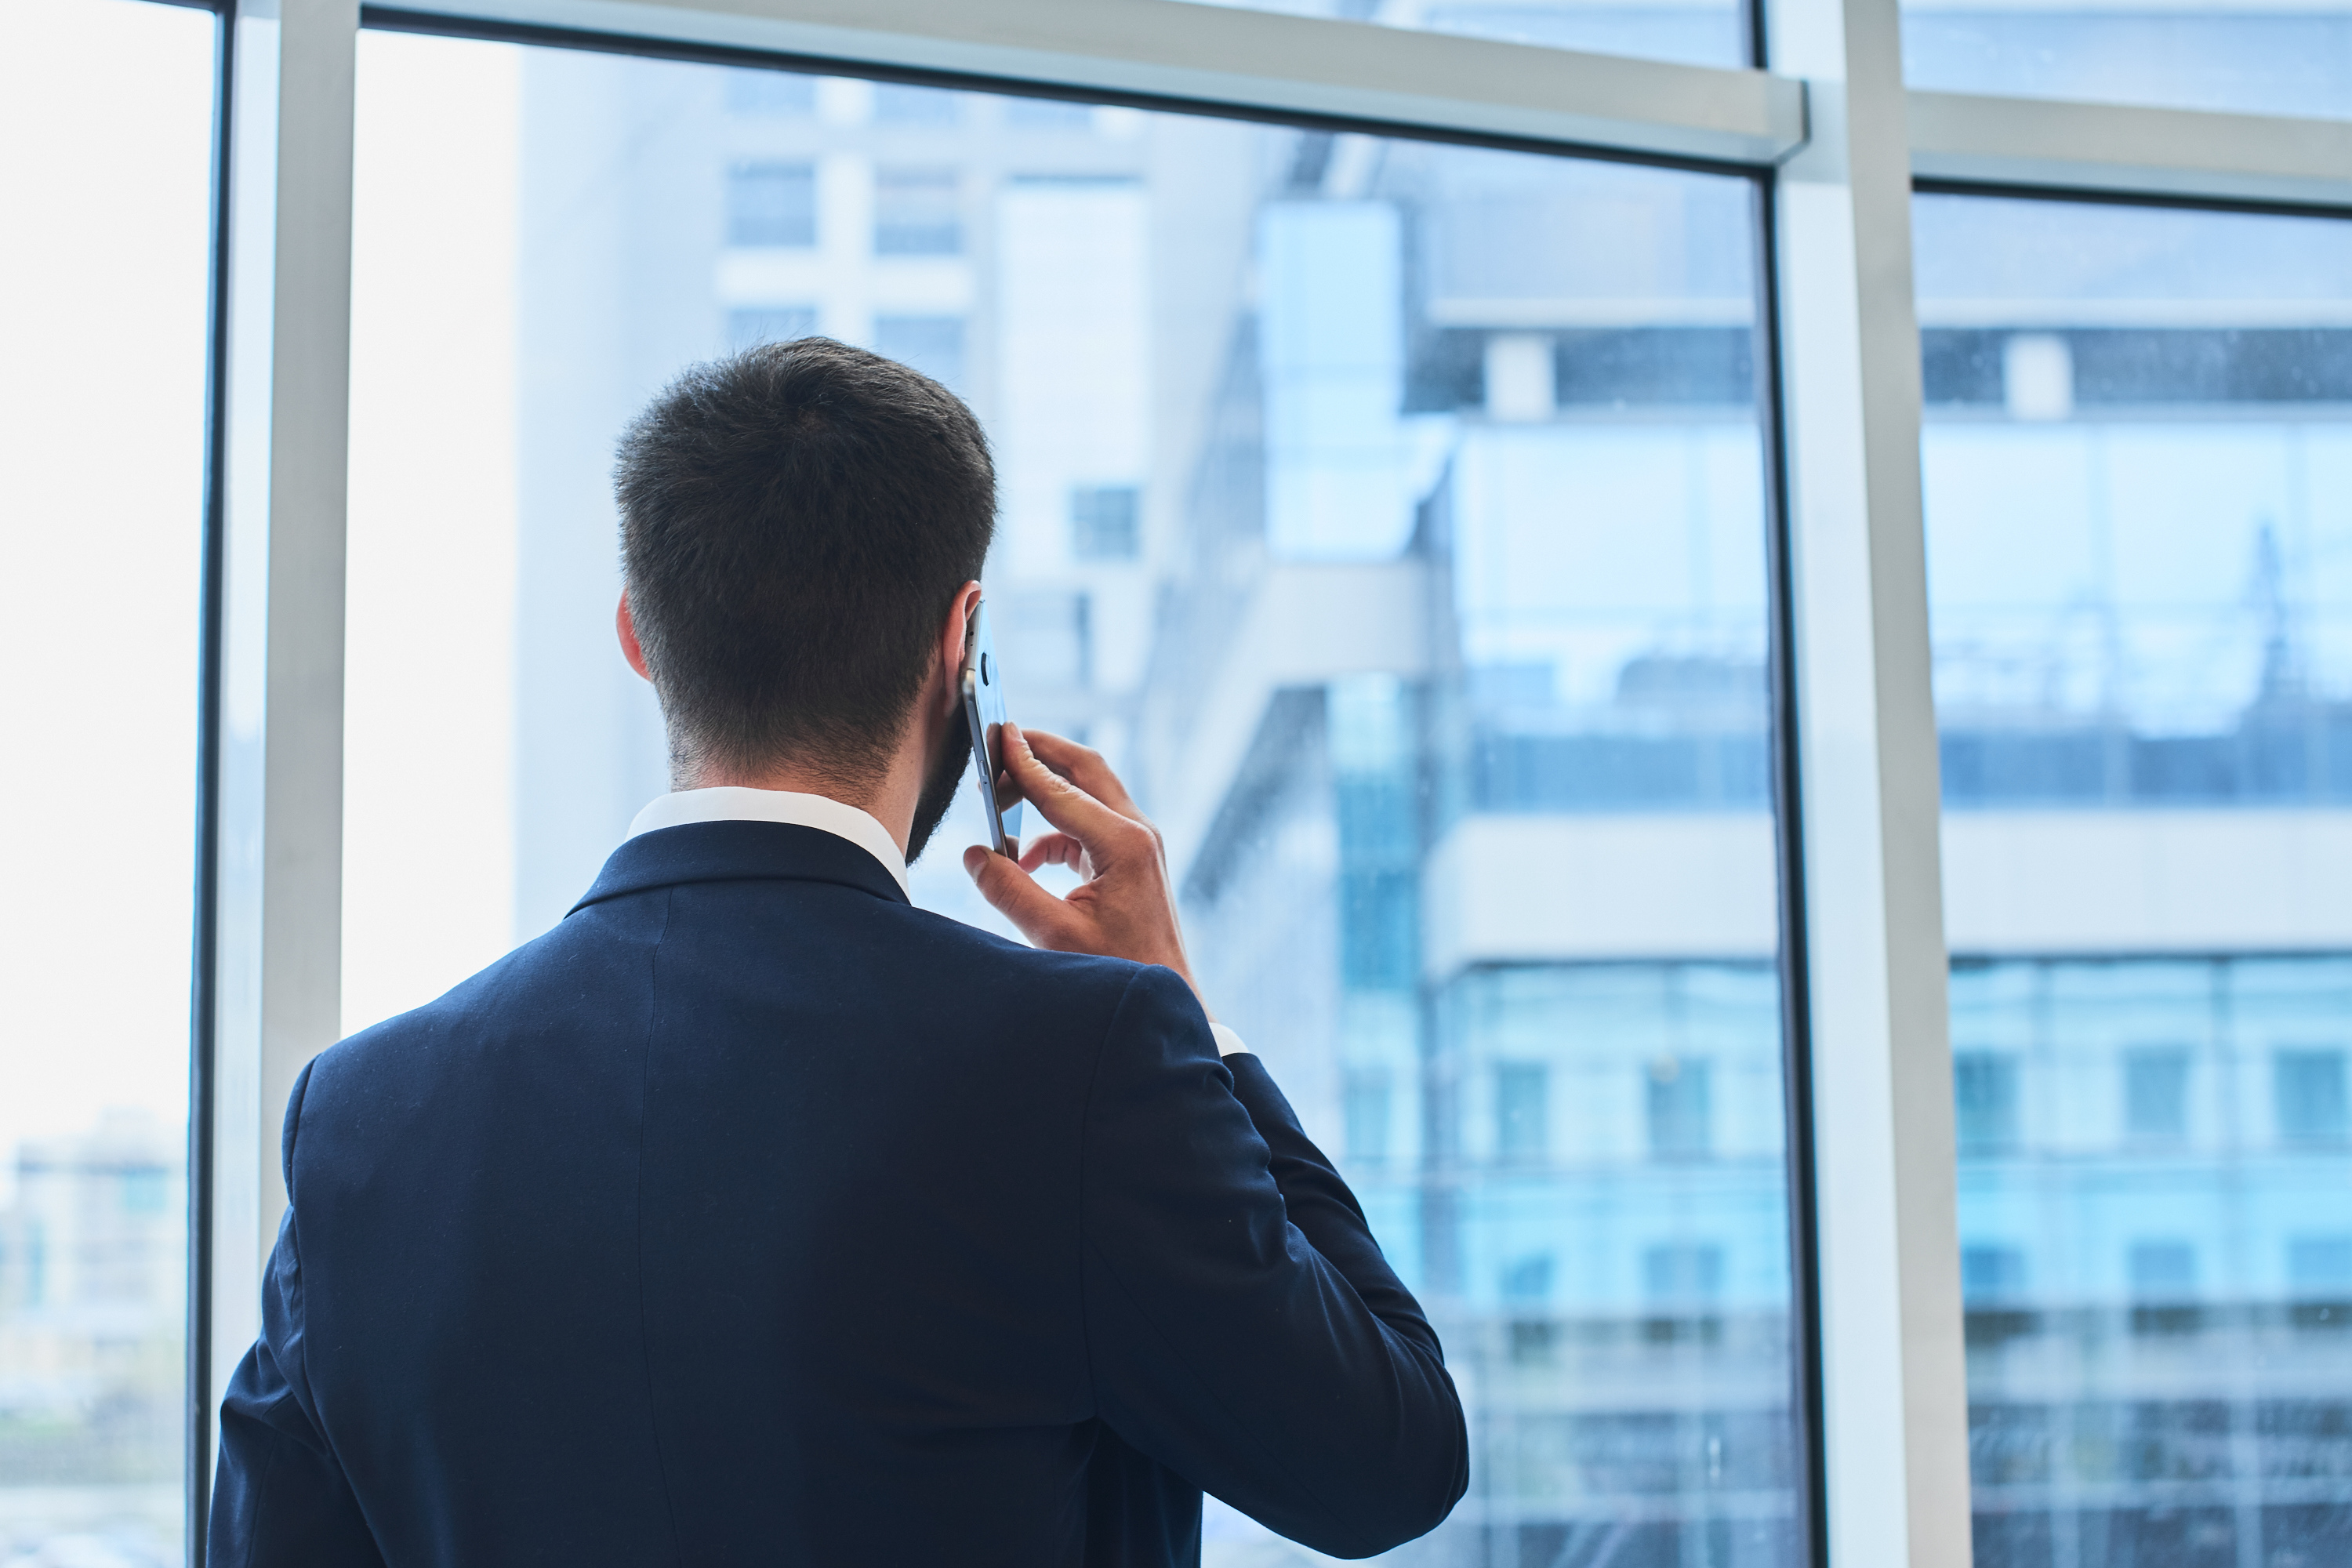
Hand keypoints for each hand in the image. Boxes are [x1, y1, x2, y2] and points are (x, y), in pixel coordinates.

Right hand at [962, 725, 1213, 1019]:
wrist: (1165, 995)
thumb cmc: (1119, 969)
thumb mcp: (1054, 933)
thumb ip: (1008, 890)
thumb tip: (974, 856)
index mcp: (1124, 843)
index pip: (1062, 790)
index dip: (1024, 763)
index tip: (996, 735)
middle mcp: (1137, 833)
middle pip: (1085, 769)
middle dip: (1041, 753)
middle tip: (999, 745)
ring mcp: (1138, 844)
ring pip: (1086, 794)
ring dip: (1043, 793)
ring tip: (999, 805)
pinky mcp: (1130, 859)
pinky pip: (1086, 826)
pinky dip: (1052, 832)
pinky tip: (1024, 859)